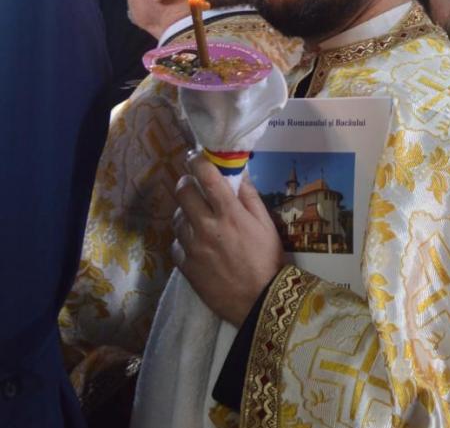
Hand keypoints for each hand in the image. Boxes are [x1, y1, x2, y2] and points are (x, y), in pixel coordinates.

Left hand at [172, 159, 283, 323]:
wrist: (257, 299)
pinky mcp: (185, 265)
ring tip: (196, 217)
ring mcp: (193, 246)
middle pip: (183, 193)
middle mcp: (206, 226)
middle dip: (185, 182)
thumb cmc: (267, 259)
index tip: (195, 157)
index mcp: (229, 214)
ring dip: (185, 212)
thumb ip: (250, 198)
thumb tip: (240, 175)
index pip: (207, 177)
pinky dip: (184, 239)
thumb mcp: (266, 225)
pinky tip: (195, 242)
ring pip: (177, 218)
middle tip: (192, 184)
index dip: (197, 162)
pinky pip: (176, 244)